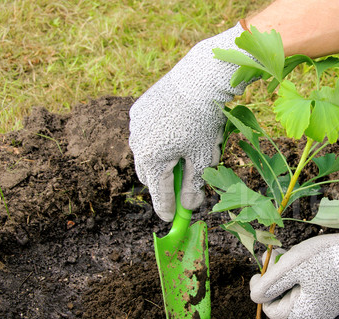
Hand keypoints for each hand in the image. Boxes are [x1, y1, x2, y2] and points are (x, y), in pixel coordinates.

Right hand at [129, 23, 248, 220]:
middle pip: (149, 175)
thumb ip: (194, 186)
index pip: (158, 193)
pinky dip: (159, 139)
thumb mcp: (203, 158)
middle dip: (164, 184)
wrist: (199, 78)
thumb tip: (189, 207)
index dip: (166, 209)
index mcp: (151, 160)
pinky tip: (177, 131)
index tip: (171, 220)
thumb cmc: (203, 122)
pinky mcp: (139, 109)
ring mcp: (135, 125)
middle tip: (180, 189)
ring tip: (183, 155)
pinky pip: (146, 133)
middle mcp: (136, 143)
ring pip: (147, 153)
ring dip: (162, 160)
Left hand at [250, 213, 338, 318]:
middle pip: (288, 300)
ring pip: (302, 291)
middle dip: (278, 278)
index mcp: (305, 312)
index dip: (261, 291)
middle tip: (275, 255)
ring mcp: (333, 305)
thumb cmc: (327, 258)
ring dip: (291, 273)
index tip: (259, 271)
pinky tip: (309, 255)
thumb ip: (268, 284)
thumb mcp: (290, 268)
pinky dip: (307, 273)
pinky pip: (317, 287)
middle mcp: (320, 314)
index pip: (273, 311)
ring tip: (289, 252)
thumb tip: (254, 295)